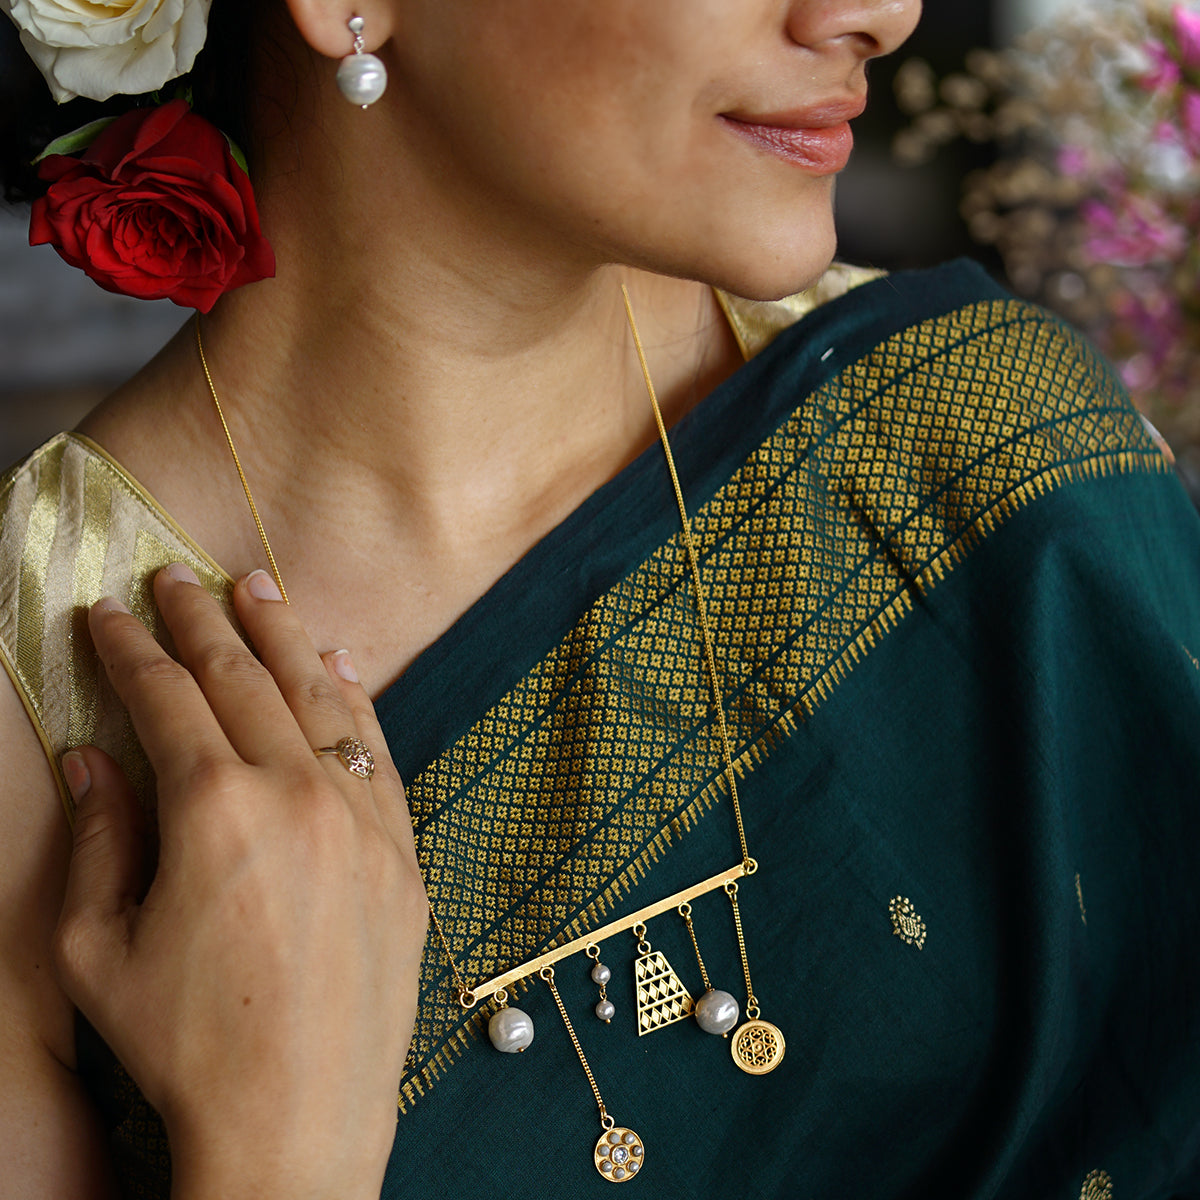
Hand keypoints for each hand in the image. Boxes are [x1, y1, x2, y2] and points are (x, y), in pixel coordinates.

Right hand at [54, 564, 427, 1199]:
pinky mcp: (402, 850)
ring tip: (259, 589)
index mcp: (215, 808)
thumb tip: (92, 758)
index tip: (108, 613)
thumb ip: (98, 838)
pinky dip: (354, 699)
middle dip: (204, 620)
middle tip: (178, 579)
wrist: (297, 1116)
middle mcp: (298, 794)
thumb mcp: (97, 950)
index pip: (165, 698)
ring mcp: (362, 817)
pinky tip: (339, 664)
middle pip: (244, 678)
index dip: (131, 649)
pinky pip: (377, 750)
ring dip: (284, 636)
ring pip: (320, 697)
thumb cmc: (185, 1043)